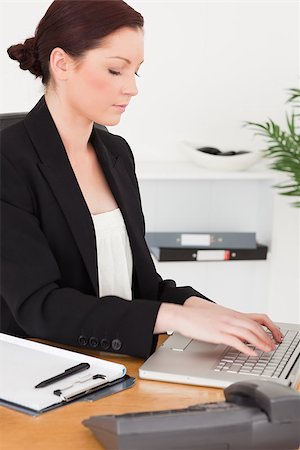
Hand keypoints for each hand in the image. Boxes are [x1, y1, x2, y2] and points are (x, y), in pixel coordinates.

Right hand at [155, 297, 282, 355]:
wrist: (183, 315)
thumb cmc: (197, 317)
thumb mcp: (217, 316)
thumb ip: (229, 322)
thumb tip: (238, 332)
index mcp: (231, 313)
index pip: (255, 319)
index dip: (267, 328)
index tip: (273, 336)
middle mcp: (230, 318)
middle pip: (255, 326)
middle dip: (267, 337)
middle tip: (272, 346)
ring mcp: (224, 325)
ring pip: (248, 333)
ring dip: (260, 343)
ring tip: (266, 350)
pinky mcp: (217, 333)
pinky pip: (236, 341)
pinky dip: (246, 348)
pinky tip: (251, 353)